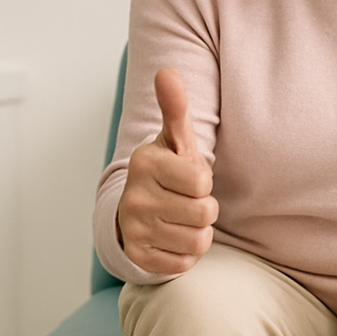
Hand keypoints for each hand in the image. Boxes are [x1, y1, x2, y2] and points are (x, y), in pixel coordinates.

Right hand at [117, 68, 218, 273]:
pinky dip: (185, 253)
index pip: (201, 181)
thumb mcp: (172, 140)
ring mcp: (135, 229)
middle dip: (204, 208)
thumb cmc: (165, 172)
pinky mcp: (139, 257)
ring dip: (197, 231)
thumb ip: (174, 108)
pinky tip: (172, 237)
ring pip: (198, 241)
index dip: (202, 182)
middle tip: (186, 201)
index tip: (187, 179)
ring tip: (180, 218)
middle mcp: (135, 197)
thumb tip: (167, 72)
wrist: (132, 211)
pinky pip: (185, 263)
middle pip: (205, 213)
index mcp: (145, 164)